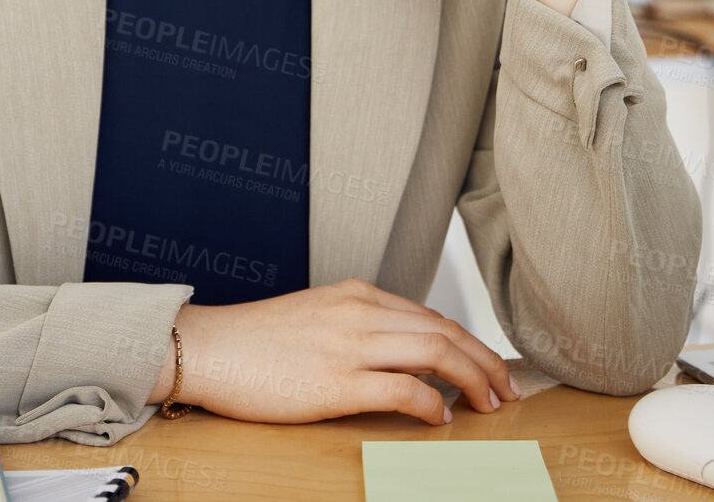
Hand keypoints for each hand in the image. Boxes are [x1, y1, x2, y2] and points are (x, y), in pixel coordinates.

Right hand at [149, 279, 518, 424]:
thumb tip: (397, 356)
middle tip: (506, 388)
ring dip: (473, 379)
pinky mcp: (336, 382)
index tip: (487, 367)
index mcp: (355, 295)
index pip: (430, 315)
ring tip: (489, 403)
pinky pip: (403, 390)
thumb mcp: (315, 317)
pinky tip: (441, 419)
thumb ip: (357, 327)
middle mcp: (359, 312)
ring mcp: (349, 345)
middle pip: (445, 330)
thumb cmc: (254, 341)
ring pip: (436, 353)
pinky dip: (432, 405)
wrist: (207, 348)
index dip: (469, 343)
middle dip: (485, 361)